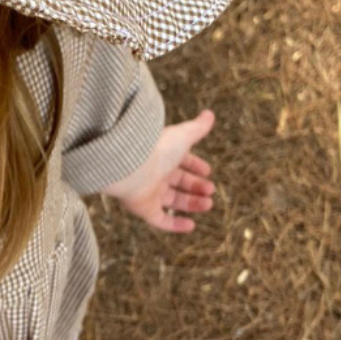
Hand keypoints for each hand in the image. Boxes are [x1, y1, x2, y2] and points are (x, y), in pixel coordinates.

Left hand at [102, 109, 215, 232]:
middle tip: (210, 190)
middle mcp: (155, 173)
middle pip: (178, 182)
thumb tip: (209, 114)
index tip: (208, 171)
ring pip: (173, 200)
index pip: (180, 161)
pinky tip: (191, 226)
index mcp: (163, 155)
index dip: (194, 166)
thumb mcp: (182, 136)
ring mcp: (149, 192)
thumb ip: (197, 128)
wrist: (130, 165)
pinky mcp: (144, 209)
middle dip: (196, 186)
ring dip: (192, 203)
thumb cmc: (156, 148)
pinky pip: (161, 220)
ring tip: (208, 204)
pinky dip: (176, 225)